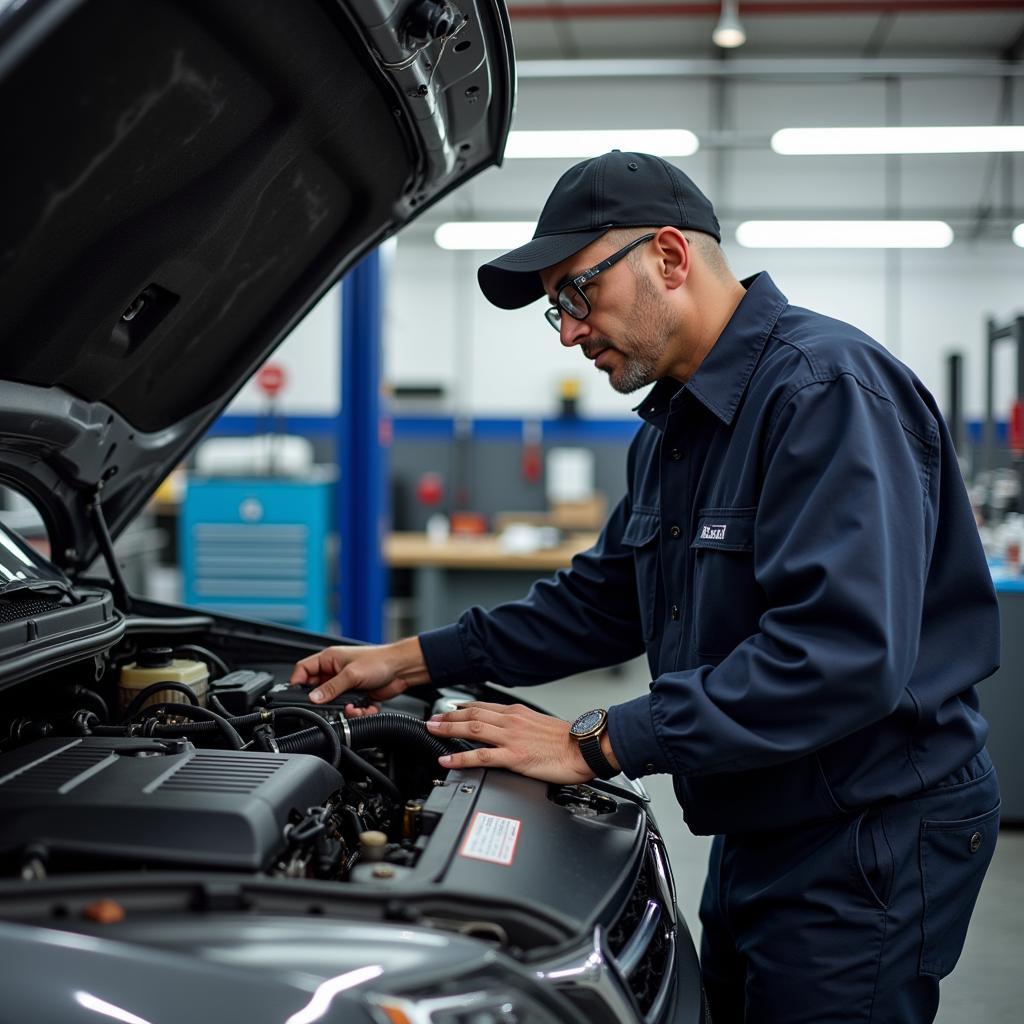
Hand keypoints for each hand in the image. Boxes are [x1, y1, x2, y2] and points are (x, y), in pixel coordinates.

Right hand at [289, 637, 430, 705]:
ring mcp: (346, 684)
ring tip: (352, 708)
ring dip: (343, 709)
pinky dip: (356, 711)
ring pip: (334, 703)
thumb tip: (313, 698)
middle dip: (325, 702)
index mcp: (329, 659)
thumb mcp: (351, 674)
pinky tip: (364, 707)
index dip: (297, 682)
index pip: (303, 670)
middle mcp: (335, 671)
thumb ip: (331, 688)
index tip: (296, 696)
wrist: (402, 668)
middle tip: (330, 706)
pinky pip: (349, 708)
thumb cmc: (379, 660)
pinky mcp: (356, 695)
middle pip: (317, 691)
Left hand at [425, 701, 594, 784]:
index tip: (448, 710)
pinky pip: (481, 756)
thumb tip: (511, 731)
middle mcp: (512, 721)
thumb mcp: (541, 724)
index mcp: (518, 713)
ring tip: (432, 732)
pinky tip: (446, 759)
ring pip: (472, 730)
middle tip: (431, 720)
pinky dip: (460, 757)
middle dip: (448, 717)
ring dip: (448, 730)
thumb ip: (522, 725)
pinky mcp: (514, 757)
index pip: (484, 707)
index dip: (462, 708)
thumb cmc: (568, 740)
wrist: (585, 747)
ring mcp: (511, 738)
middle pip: (472, 715)